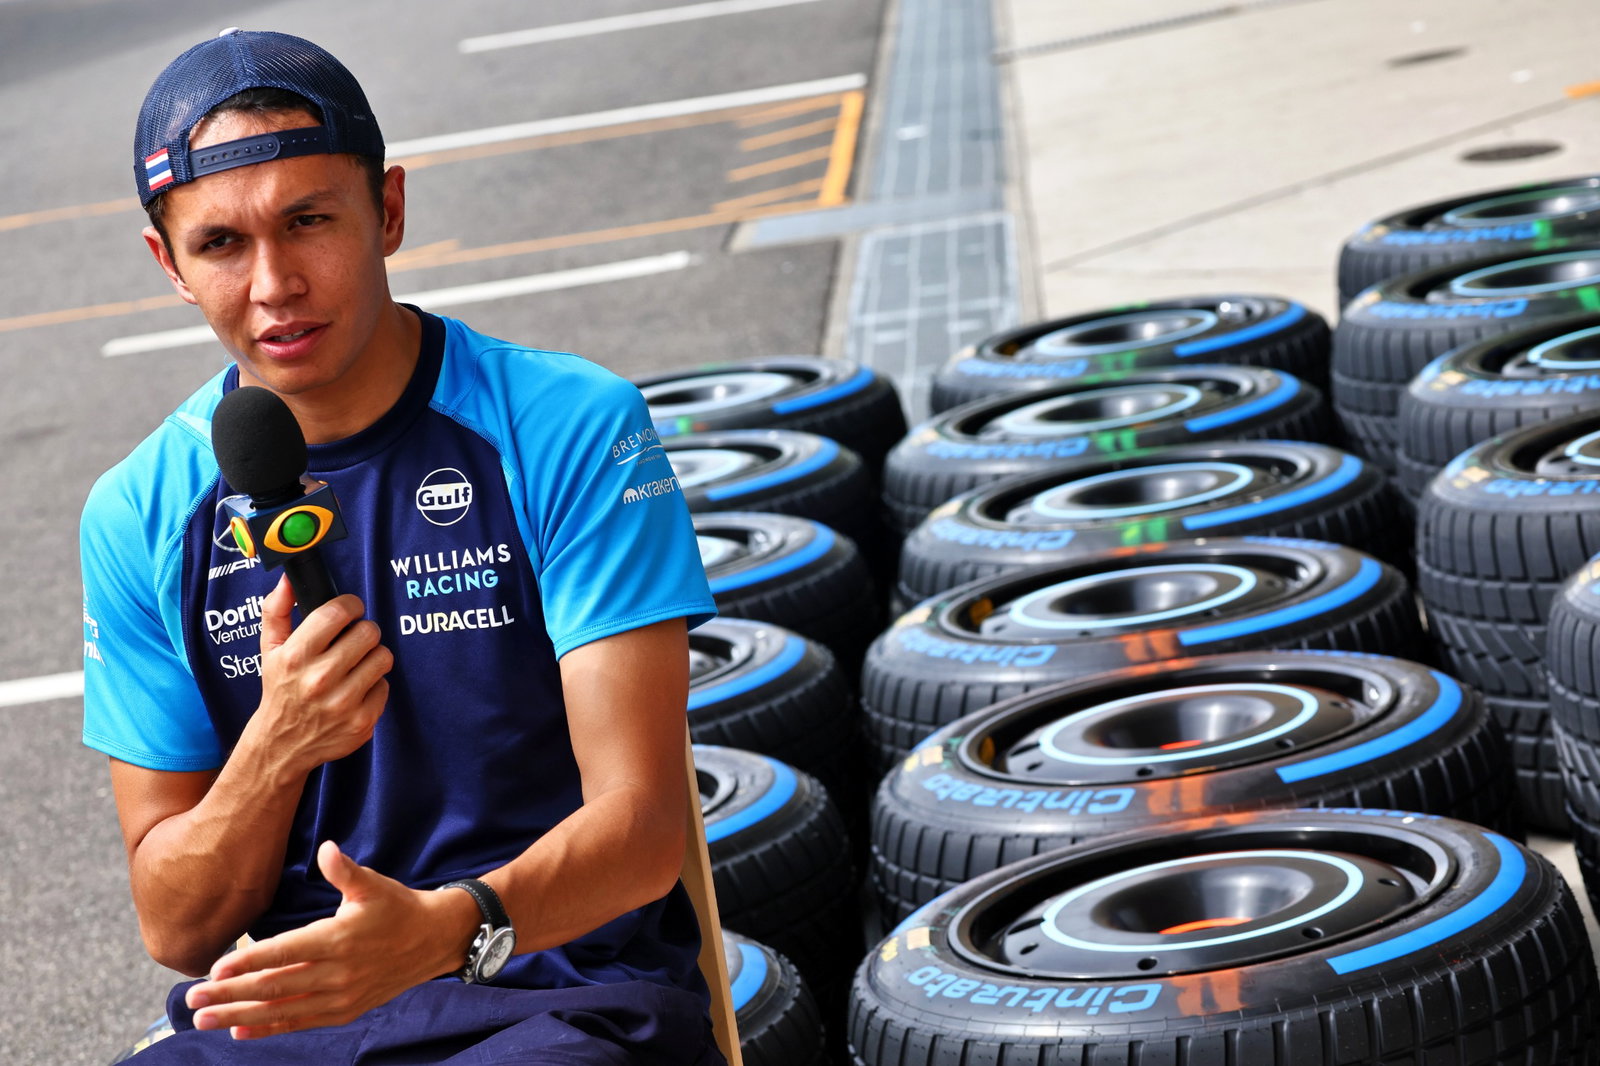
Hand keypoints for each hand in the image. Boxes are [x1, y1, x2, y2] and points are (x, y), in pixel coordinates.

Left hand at [184, 841, 477, 1039]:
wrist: (435, 940)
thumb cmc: (398, 907)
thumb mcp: (374, 884)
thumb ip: (345, 870)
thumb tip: (327, 849)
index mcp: (339, 938)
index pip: (284, 952)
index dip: (248, 961)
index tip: (215, 969)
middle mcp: (338, 972)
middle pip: (275, 986)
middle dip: (230, 994)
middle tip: (192, 999)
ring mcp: (342, 995)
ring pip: (283, 1009)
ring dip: (240, 1015)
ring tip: (204, 1019)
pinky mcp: (346, 1009)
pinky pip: (302, 1021)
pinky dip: (270, 1028)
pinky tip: (240, 1029)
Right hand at [248, 576, 392, 774]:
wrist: (282, 745)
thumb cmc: (280, 690)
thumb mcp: (270, 650)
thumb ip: (276, 610)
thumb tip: (288, 579)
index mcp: (296, 656)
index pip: (338, 612)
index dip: (350, 605)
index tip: (350, 610)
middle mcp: (319, 679)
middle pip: (369, 632)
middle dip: (363, 632)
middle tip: (353, 641)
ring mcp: (342, 703)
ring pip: (383, 657)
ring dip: (372, 657)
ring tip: (356, 664)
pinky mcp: (361, 722)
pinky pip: (385, 686)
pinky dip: (374, 686)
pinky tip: (356, 690)